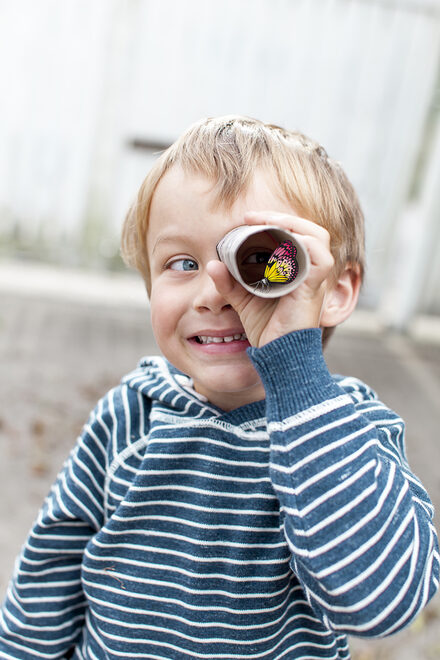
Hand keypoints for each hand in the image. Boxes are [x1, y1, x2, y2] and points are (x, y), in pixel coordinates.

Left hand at [207, 211, 334, 346]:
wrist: (277, 355)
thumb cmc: (266, 329)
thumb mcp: (243, 300)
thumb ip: (229, 282)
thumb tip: (212, 264)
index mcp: (299, 270)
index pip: (297, 234)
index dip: (276, 220)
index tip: (246, 219)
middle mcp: (311, 272)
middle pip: (311, 229)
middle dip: (282, 217)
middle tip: (252, 217)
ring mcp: (315, 279)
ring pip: (318, 237)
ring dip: (291, 225)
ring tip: (264, 224)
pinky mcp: (314, 289)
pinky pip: (319, 259)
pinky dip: (300, 246)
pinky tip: (276, 245)